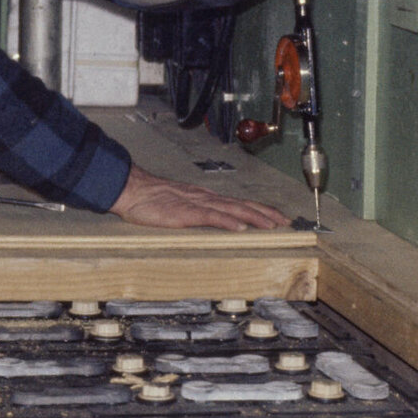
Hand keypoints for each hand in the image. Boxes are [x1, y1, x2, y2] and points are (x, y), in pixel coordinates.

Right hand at [109, 163, 291, 229]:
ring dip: (254, 218)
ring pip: (231, 211)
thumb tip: (213, 223)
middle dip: (265, 214)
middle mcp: (205, 198)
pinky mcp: (185, 213)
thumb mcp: (178, 206)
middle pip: (242, 205)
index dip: (259, 210)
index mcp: (204, 198)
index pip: (238, 204)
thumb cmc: (150, 199)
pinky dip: (227, 222)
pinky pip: (210, 217)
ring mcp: (196, 204)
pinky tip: (239, 227)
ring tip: (271, 226)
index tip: (277, 218)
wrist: (131, 189)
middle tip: (285, 223)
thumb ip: (196, 213)